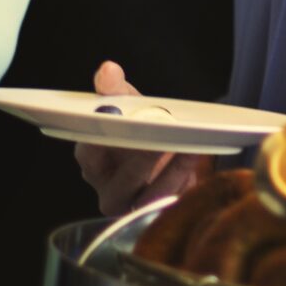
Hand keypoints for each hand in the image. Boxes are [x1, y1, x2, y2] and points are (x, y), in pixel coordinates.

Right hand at [71, 61, 207, 215]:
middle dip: (143, 158)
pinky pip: (172, 203)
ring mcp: (134, 207)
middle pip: (123, 180)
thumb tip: (108, 70)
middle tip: (164, 136)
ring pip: (150, 197)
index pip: (89, 153)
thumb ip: (115, 88)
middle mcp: (108, 189)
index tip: (118, 123)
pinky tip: (197, 159)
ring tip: (190, 148)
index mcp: (93, 161)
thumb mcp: (127, 105)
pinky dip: (186, 181)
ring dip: (172, 172)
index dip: (102, 140)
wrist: (167, 155)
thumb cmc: (139, 129)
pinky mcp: (160, 214)